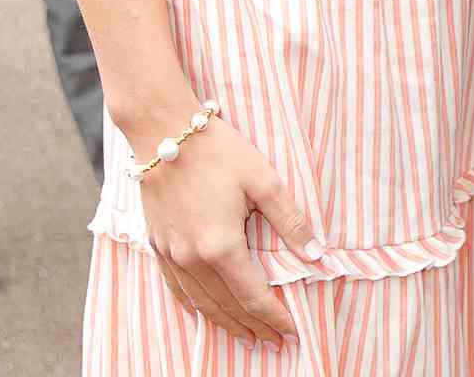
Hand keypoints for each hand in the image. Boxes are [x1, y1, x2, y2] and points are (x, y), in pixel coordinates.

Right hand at [138, 113, 319, 350]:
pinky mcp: (157, 246)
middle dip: (254, 328)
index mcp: (222, 246)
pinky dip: (196, 308)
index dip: (275, 318)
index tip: (293, 333)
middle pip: (228, 307)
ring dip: (226, 325)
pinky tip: (206, 314)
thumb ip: (290, 219)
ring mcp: (172, 256)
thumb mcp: (262, 178)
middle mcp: (193, 260)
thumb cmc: (218, 150)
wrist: (164, 130)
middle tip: (274, 342)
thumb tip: (317, 254)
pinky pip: (177, 290)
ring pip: (202, 305)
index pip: (254, 297)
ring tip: (247, 337)